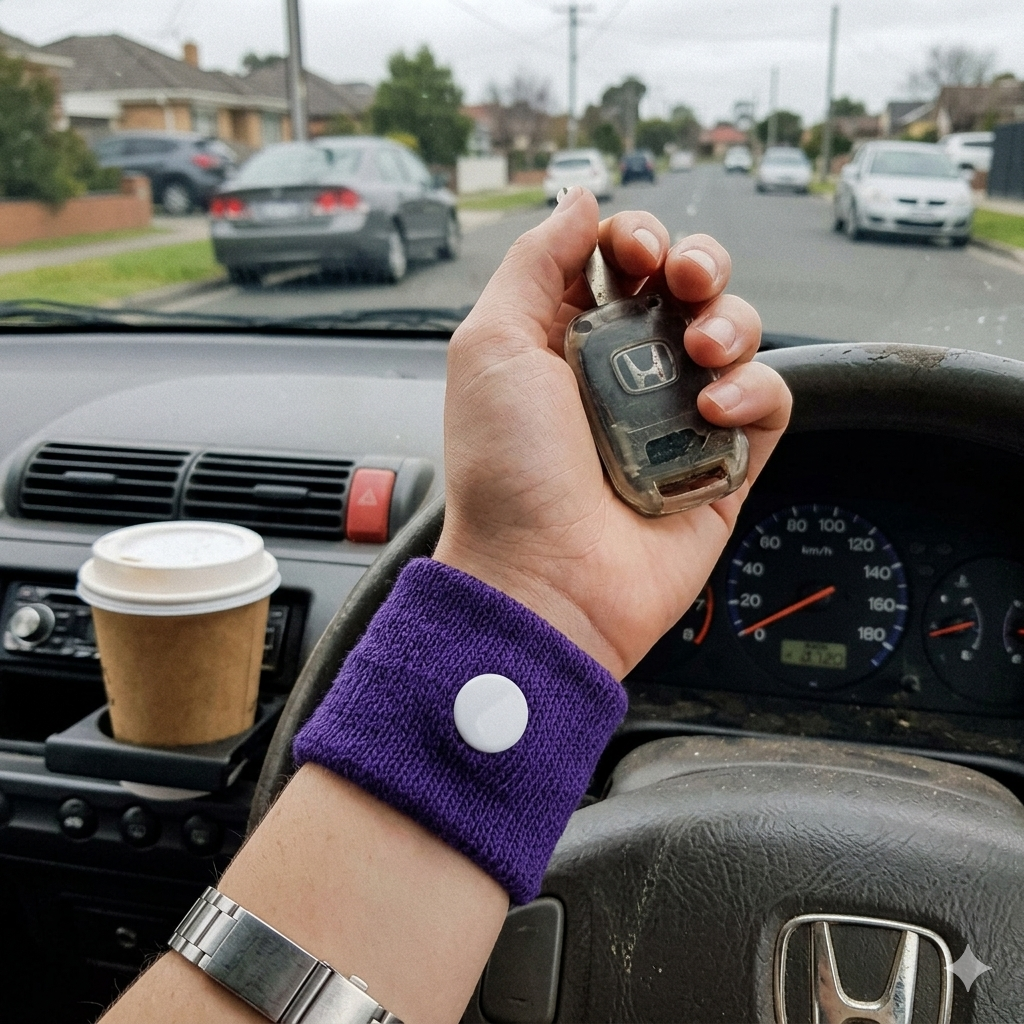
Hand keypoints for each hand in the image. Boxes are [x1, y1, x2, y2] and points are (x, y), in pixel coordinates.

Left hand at [433, 186, 791, 678]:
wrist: (543, 577)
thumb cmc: (507, 472)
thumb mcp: (492, 346)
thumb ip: (536, 262)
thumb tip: (582, 199)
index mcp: (569, 338)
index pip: (624, 260)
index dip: (639, 238)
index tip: (637, 250)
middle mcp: (628, 371)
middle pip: (691, 286)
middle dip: (700, 264)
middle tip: (686, 284)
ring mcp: (677, 415)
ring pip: (737, 333)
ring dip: (731, 323)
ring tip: (702, 354)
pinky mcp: (723, 461)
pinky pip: (767, 400)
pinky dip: (754, 390)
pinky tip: (715, 409)